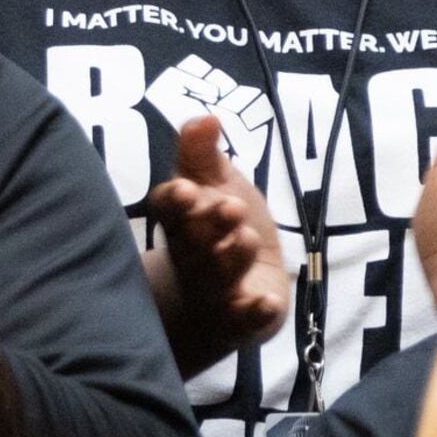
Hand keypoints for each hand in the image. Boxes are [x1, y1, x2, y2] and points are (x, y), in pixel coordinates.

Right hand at [144, 116, 285, 377]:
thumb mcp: (214, 185)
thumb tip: (204, 117)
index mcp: (182, 221)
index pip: (169, 210)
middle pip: (193, 242)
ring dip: (230, 259)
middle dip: (208, 226)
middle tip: (230, 208)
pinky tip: (267, 303)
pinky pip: (243, 319)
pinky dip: (254, 313)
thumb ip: (203, 154)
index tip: (186, 189)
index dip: (175, 201)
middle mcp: (192, 257)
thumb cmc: (217, 230)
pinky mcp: (238, 319)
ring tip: (245, 239)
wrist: (231, 293)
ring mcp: (214, 291)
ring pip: (216, 277)